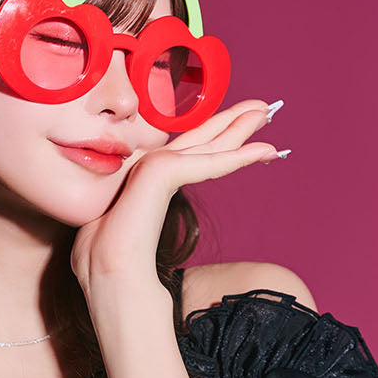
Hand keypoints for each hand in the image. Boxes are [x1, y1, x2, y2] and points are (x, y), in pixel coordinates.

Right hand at [71, 99, 282, 292]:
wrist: (111, 270)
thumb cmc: (124, 254)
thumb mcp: (142, 224)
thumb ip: (150, 207)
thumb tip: (149, 220)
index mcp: (148, 173)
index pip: (191, 147)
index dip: (218, 132)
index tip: (245, 124)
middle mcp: (151, 161)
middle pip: (202, 136)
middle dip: (234, 120)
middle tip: (264, 108)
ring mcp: (154, 163)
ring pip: (210, 143)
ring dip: (240, 126)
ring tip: (266, 111)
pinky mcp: (160, 171)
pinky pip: (211, 162)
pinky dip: (239, 157)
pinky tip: (265, 152)